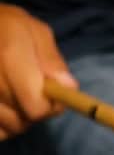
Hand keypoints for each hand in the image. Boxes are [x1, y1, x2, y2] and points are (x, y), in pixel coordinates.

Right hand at [0, 4, 77, 140]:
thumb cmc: (7, 27)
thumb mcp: (35, 32)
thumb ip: (51, 60)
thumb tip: (67, 86)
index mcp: (8, 56)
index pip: (35, 107)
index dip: (50, 107)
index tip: (53, 97)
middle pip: (21, 121)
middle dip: (34, 111)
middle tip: (32, 93)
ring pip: (8, 128)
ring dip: (17, 119)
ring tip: (16, 96)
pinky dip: (2, 123)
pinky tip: (4, 106)